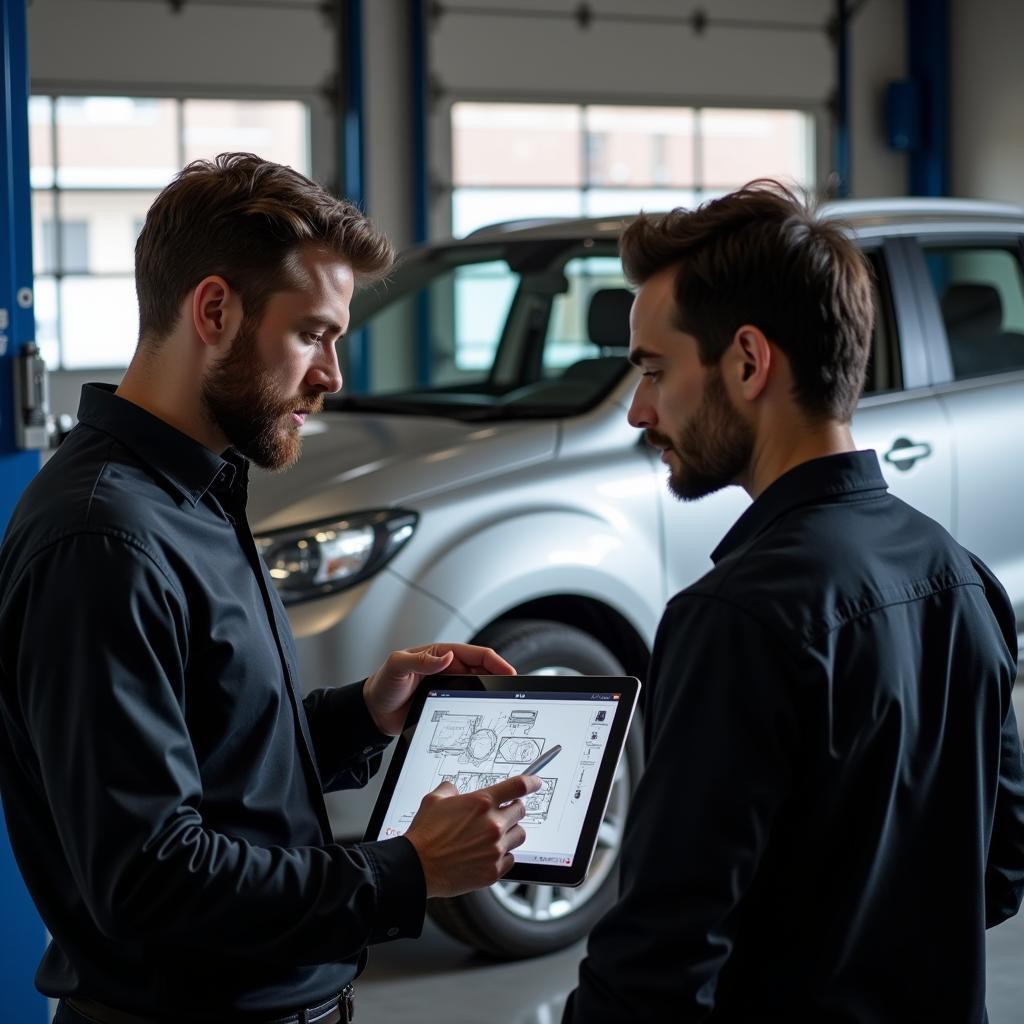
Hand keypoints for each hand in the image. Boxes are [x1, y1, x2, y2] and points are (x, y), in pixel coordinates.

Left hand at [362, 642, 514, 735]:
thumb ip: (420, 660)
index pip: (476, 654)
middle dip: (500, 677)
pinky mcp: (448, 703)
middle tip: (512, 689)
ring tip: (503, 700)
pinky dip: (481, 705)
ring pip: (480, 686)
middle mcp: (448, 668)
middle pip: (483, 670)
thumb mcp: (397, 666)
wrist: (373, 712)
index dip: (495, 661)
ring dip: (492, 691)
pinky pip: (470, 702)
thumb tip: (447, 656)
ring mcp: (450, 686)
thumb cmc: (383, 685)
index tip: (509, 671)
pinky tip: (487, 712)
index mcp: (440, 654)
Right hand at [403, 774, 541, 897]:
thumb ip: (450, 789)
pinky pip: (510, 859)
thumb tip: (455, 789)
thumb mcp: (434, 800)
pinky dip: (503, 855)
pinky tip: (488, 854)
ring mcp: (495, 849)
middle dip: (513, 810)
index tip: (536, 782)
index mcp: (481, 802)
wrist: (417, 867)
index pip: (518, 786)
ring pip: (519, 835)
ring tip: (493, 836)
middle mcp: (493, 824)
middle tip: (500, 814)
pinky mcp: (493, 870)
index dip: (532, 782)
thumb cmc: (424, 835)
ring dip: (510, 833)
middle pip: (521, 811)